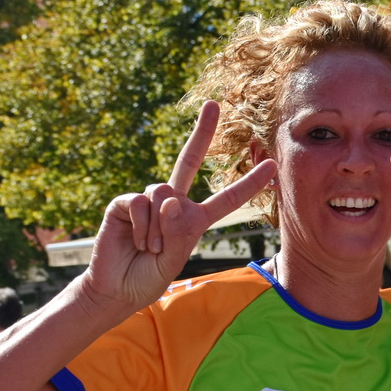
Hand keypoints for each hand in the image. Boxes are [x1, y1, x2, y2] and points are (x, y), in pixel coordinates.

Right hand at [84, 101, 276, 314]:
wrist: (118, 287)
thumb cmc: (150, 275)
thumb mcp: (174, 259)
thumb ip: (177, 232)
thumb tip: (169, 199)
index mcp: (194, 219)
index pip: (227, 199)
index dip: (249, 183)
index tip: (272, 166)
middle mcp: (173, 203)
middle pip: (189, 160)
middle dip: (202, 132)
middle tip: (214, 103)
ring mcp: (149, 200)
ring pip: (162, 193)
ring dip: (158, 227)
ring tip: (150, 248)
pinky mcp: (125, 202)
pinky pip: (140, 202)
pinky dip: (142, 225)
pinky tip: (136, 240)